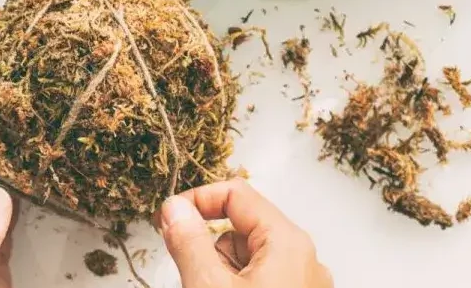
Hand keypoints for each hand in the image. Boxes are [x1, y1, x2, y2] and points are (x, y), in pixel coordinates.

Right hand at [158, 178, 332, 287]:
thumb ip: (189, 242)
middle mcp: (304, 259)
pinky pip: (261, 279)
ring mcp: (304, 284)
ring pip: (250, 257)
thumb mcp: (210, 286)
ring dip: (221, 270)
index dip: (196, 201)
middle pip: (242, 227)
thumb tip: (174, 208)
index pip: (236, 193)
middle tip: (189, 273)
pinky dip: (237, 285)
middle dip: (209, 245)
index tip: (165, 219)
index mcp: (289, 242)